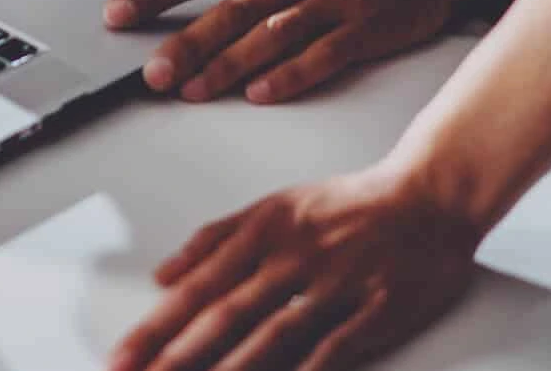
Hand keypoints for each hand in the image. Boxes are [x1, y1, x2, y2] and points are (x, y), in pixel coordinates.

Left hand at [103, 0, 470, 103]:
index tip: (119, 12)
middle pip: (232, 10)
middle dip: (188, 44)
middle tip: (153, 73)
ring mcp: (333, 1)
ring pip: (270, 37)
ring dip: (228, 68)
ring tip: (193, 92)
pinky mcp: (364, 31)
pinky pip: (321, 57)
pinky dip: (288, 77)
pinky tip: (259, 94)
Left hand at [108, 164, 477, 370]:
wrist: (429, 196)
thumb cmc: (348, 206)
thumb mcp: (275, 206)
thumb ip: (215, 238)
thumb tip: (162, 274)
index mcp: (265, 229)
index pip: (199, 285)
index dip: (157, 325)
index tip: (122, 356)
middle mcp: (294, 253)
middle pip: (226, 312)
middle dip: (177, 353)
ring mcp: (337, 282)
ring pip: (273, 332)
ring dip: (231, 369)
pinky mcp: (378, 306)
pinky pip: (335, 346)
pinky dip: (306, 368)